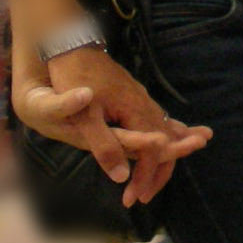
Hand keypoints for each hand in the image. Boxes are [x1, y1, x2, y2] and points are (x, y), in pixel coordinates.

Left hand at [13, 48, 210, 206]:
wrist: (72, 42)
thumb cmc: (75, 78)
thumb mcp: (84, 116)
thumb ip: (104, 146)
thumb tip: (121, 177)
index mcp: (137, 112)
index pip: (152, 154)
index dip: (144, 179)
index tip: (131, 199)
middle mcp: (146, 105)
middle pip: (165, 145)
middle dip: (156, 174)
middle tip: (142, 198)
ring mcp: (142, 99)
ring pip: (164, 133)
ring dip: (162, 159)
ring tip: (154, 182)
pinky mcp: (136, 95)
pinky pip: (158, 121)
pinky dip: (166, 137)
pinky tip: (170, 140)